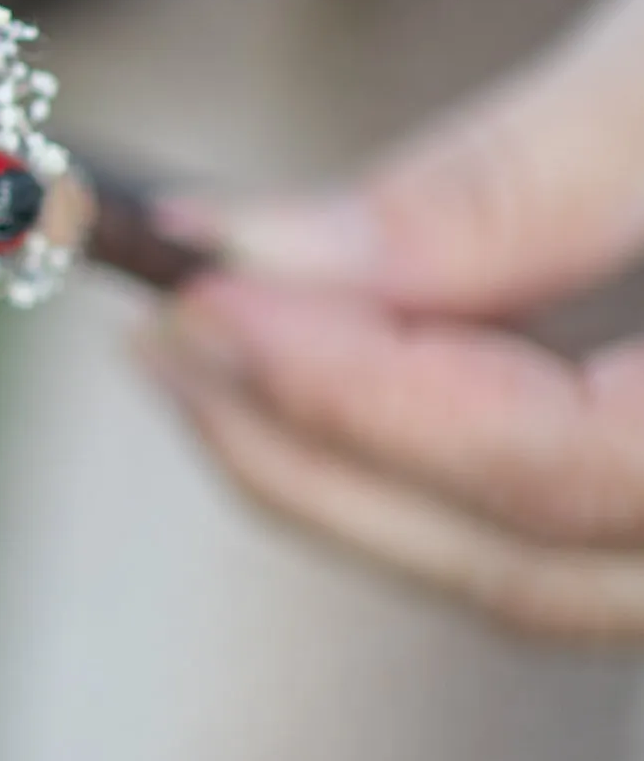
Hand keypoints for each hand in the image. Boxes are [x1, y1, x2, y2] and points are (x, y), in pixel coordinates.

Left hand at [140, 0, 643, 640]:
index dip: (369, 403)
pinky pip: (625, 538)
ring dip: (389, 484)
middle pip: (567, 574)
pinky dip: (481, 470)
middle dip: (341, 463)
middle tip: (164, 338)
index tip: (196, 303)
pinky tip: (362, 373)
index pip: (581, 477)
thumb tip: (256, 264)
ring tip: (220, 355)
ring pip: (590, 581)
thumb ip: (519, 179)